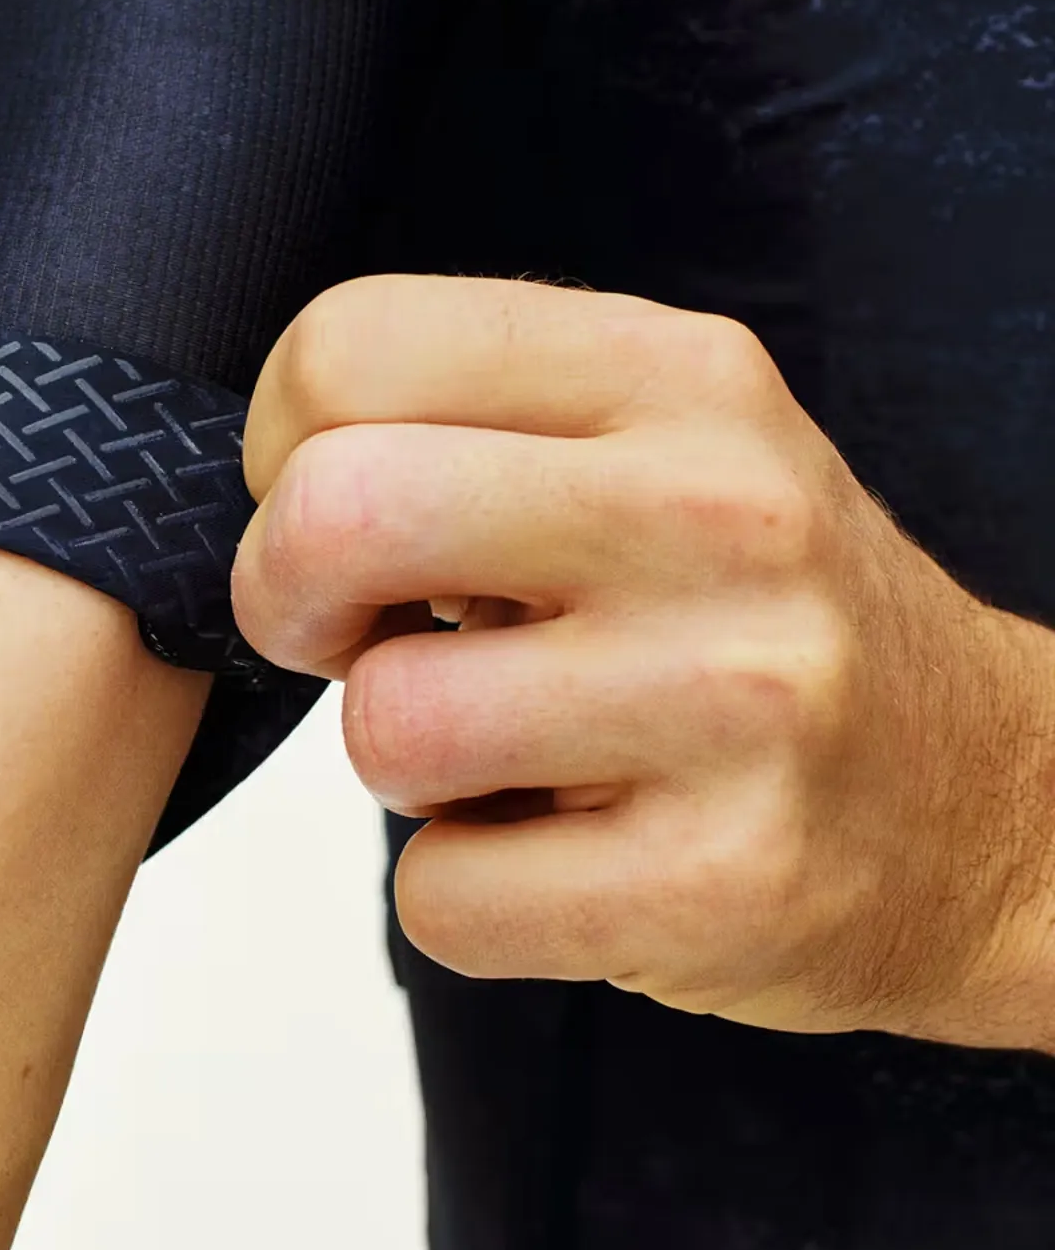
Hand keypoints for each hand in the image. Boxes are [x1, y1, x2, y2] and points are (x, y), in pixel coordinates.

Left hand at [230, 275, 1054, 1044]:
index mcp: (676, 376)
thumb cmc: (754, 620)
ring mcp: (739, 700)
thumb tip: (266, 489)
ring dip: (397, 766)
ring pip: (386, 726)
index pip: (347, 348)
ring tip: (498, 756)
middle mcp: (718, 513)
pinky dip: (462, 899)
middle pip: (336, 514)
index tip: (335, 520)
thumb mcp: (663, 451)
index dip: (280, 453)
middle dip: (287, 601)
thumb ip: (477, 427)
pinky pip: (444, 900)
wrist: (990, 804)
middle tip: (350, 642)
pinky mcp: (731, 880)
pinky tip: (560, 857)